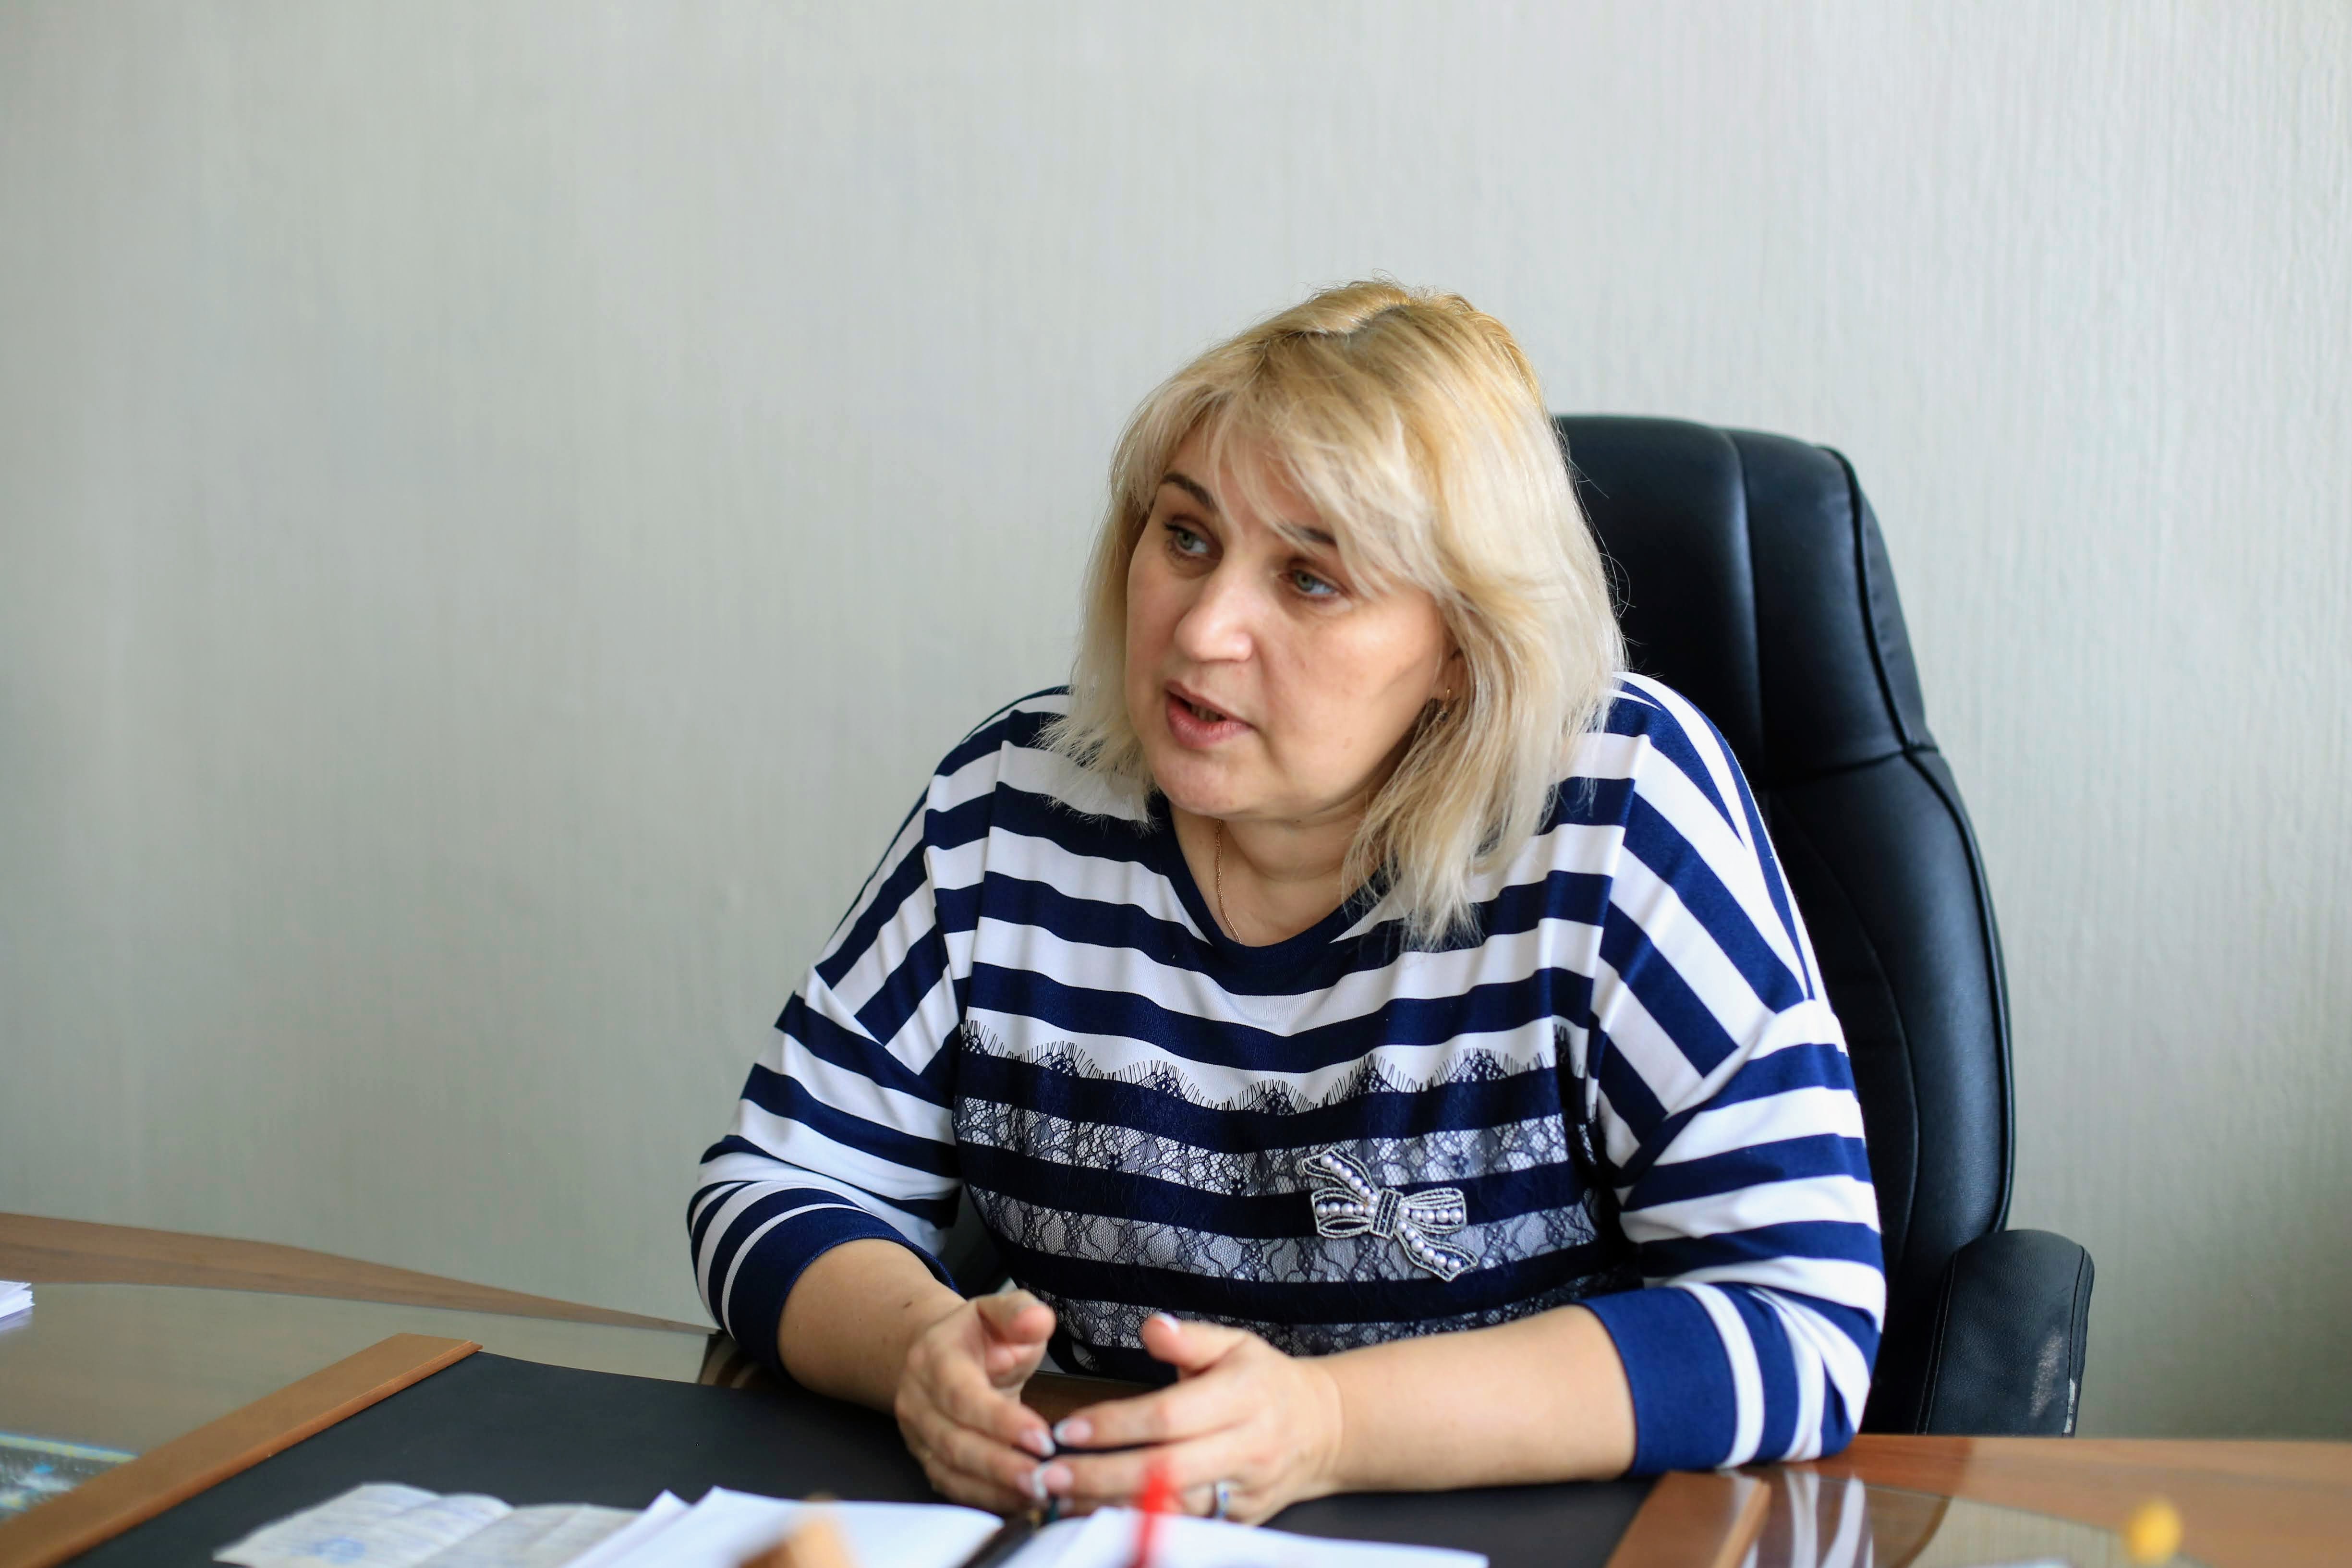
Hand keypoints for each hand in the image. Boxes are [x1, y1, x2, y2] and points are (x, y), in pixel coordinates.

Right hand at [892, 1289, 1059, 1512]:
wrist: (944, 1353)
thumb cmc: (982, 1336)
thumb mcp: (1003, 1312)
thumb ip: (1020, 1313)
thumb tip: (1036, 1320)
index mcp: (934, 1358)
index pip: (962, 1395)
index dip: (1000, 1420)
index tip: (1041, 1437)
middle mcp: (918, 1400)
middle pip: (954, 1442)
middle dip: (1001, 1464)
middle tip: (1044, 1477)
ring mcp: (918, 1434)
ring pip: (951, 1471)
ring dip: (995, 1488)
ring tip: (1039, 1493)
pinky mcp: (928, 1459)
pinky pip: (953, 1487)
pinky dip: (987, 1499)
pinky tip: (1022, 1501)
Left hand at [1036, 1313, 1343, 1524]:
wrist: (1323, 1430)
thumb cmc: (1265, 1381)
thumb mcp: (1235, 1344)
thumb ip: (1189, 1337)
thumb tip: (1151, 1328)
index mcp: (1242, 1396)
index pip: (1168, 1416)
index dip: (1114, 1425)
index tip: (1067, 1429)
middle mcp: (1245, 1448)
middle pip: (1163, 1471)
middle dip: (1101, 1476)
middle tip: (1048, 1477)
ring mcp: (1243, 1490)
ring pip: (1170, 1509)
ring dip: (1110, 1506)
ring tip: (1060, 1500)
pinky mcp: (1239, 1520)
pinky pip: (1183, 1527)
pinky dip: (1137, 1524)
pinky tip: (1098, 1515)